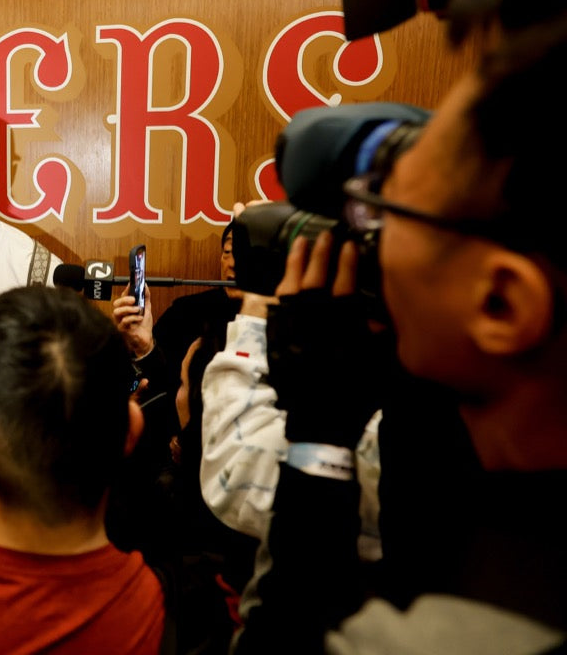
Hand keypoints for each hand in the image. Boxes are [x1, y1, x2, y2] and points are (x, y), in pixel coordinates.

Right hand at [111, 285, 153, 357]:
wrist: (146, 339)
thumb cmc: (143, 324)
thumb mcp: (146, 308)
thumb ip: (145, 297)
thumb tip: (144, 285)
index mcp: (125, 307)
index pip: (122, 296)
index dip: (126, 290)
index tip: (132, 284)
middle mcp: (121, 314)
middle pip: (116, 303)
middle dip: (124, 300)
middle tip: (133, 299)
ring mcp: (120, 322)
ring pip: (117, 312)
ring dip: (128, 309)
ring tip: (138, 310)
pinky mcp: (122, 329)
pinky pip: (124, 321)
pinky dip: (133, 318)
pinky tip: (139, 318)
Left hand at [267, 232, 379, 447]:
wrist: (318, 422)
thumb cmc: (354, 396)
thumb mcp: (377, 367)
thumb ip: (378, 338)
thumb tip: (379, 316)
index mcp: (341, 326)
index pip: (345, 285)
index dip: (348, 263)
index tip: (351, 244)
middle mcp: (313, 321)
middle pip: (316, 279)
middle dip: (322, 254)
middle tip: (326, 234)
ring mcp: (291, 327)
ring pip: (292, 286)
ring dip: (297, 262)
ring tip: (301, 242)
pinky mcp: (276, 337)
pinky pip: (277, 303)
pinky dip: (282, 285)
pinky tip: (285, 274)